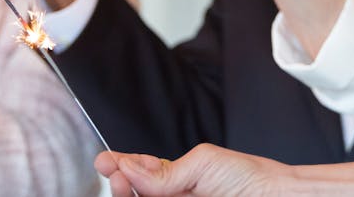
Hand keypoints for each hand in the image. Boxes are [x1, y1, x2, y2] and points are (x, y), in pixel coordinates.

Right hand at [95, 145, 284, 196]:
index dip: (119, 166)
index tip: (105, 161)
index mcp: (174, 176)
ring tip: (123, 185)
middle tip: (116, 176)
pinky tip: (137, 196)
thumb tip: (130, 168)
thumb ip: (165, 172)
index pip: (137, 172)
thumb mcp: (202, 164)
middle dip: (118, 184)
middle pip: (133, 194)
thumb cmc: (247, 177)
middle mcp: (172, 195)